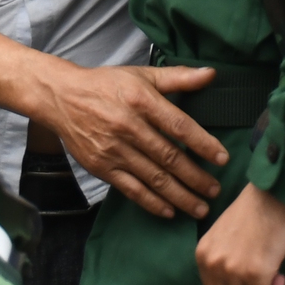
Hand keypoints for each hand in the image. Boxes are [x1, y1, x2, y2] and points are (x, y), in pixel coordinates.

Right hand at [33, 63, 226, 218]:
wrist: (62, 98)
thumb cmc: (106, 84)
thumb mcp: (141, 74)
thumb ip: (178, 77)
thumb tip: (211, 73)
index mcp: (141, 100)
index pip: (179, 126)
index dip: (203, 144)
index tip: (222, 159)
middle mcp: (128, 127)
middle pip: (169, 157)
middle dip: (196, 177)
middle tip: (215, 190)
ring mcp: (114, 150)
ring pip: (153, 178)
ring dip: (179, 195)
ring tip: (200, 207)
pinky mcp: (102, 167)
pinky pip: (131, 189)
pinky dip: (151, 203)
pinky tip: (169, 211)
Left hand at [196, 182, 284, 284]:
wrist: (274, 192)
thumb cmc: (254, 210)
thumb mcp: (223, 236)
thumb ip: (222, 262)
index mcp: (202, 255)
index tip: (250, 282)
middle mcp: (213, 265)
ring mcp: (232, 271)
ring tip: (273, 277)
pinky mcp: (255, 274)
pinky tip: (280, 277)